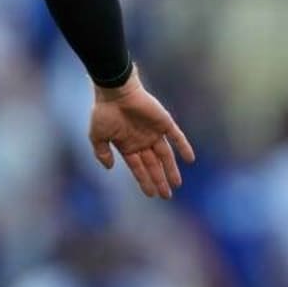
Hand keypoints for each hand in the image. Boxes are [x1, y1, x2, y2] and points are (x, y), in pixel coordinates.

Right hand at [88, 67, 195, 198]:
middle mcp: (142, 141)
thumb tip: (109, 168)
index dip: (145, 181)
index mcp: (128, 146)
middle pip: (154, 165)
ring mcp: (154, 132)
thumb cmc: (104, 112)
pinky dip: (184, 147)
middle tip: (166, 195)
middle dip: (159, 180)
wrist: (115, 91)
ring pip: (166, 155)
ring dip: (171, 169)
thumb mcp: (97, 136)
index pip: (139, 168)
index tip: (151, 195)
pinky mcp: (164, 122)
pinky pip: (176, 136)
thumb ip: (101, 152)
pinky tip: (190, 159)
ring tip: (176, 184)